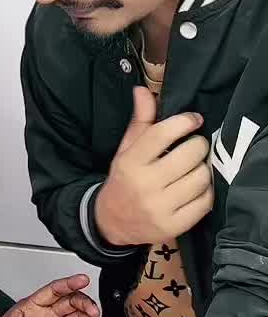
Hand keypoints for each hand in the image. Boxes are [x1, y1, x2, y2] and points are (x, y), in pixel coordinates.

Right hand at [95, 87, 212, 247]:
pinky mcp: (174, 226)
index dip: (184, 121)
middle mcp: (145, 185)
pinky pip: (205, 201)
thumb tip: (143, 90)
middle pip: (190, 154)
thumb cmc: (125, 180)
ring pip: (201, 177)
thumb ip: (140, 121)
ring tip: (194, 168)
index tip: (194, 119)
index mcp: (130, 162)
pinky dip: (205, 192)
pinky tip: (195, 188)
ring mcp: (160, 208)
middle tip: (194, 147)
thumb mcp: (126, 149)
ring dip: (203, 169)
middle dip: (198, 145)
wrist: (111, 222)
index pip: (162, 134)